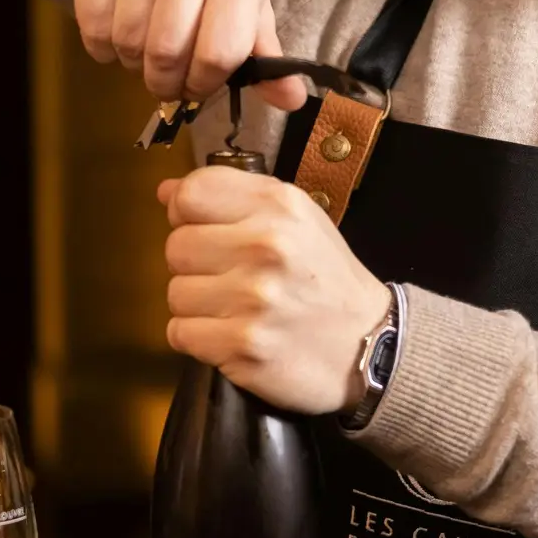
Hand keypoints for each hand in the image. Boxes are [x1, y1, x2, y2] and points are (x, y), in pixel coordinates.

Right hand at [58, 0, 304, 107]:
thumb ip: (263, 50)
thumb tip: (292, 100)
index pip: (220, 54)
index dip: (205, 84)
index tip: (196, 85)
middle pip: (169, 53)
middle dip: (165, 81)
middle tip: (164, 79)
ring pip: (128, 43)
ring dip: (132, 62)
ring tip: (141, 49)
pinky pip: (93, 28)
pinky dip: (101, 47)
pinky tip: (114, 32)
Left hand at [160, 167, 391, 413]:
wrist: (371, 345)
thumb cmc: (326, 280)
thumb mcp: (297, 221)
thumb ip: (234, 198)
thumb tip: (166, 192)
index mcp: (278, 207)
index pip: (192, 194)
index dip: (187, 214)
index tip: (206, 230)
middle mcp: (265, 246)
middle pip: (176, 246)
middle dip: (196, 265)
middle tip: (231, 278)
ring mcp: (253, 298)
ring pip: (175, 293)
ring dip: (198, 306)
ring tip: (236, 310)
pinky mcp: (242, 345)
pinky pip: (180, 333)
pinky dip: (200, 339)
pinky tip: (232, 335)